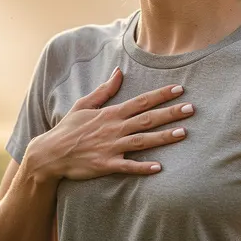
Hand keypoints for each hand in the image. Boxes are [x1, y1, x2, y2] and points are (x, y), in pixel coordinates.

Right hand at [29, 68, 193, 181]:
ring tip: (183, 133)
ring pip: (142, 141)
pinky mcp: (106, 165)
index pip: (141, 101)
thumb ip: (104, 90)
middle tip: (191, 109)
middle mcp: (114, 129)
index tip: (179, 89)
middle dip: (170, 113)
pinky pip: (128, 166)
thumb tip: (119, 72)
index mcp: (110, 114)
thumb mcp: (83, 105)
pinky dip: (143, 167)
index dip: (161, 95)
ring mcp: (111, 147)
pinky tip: (159, 168)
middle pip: (147, 119)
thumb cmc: (68, 129)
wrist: (49, 154)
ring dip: (163, 137)